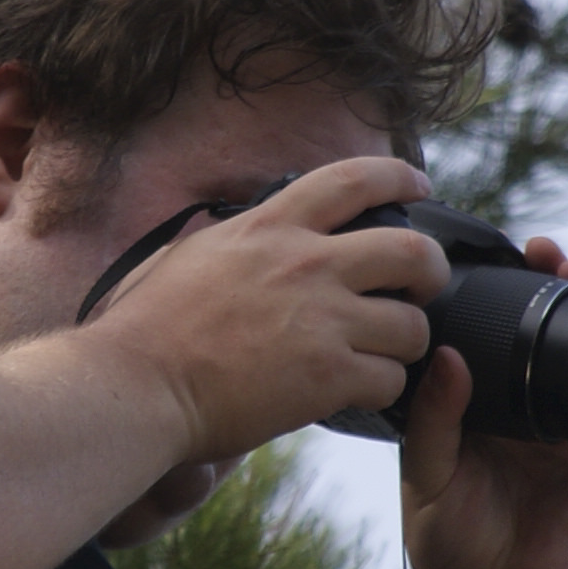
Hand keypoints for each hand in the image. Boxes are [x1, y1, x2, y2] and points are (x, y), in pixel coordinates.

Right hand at [78, 156, 448, 462]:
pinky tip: (358, 392)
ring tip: (382, 354)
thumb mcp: (195, 254)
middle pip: (411, 250)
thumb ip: (240, 239)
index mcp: (271, 227)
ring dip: (405, 343)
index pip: (354, 180)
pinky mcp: (328, 375)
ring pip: (412, 325)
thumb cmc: (148, 327)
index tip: (419, 184)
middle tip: (422, 287)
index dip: (399, 176)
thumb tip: (256, 229)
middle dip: (430, 271)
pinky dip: (382, 388)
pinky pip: (391, 379)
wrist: (138, 383)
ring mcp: (322, 319)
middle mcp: (307, 264)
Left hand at [399, 236, 567, 568]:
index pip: (487, 334)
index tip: (493, 255)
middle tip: (544, 250)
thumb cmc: (451, 546)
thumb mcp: (427, 477)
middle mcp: (523, 406)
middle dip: (548, 284)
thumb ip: (434, 420)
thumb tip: (449, 357)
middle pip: (541, 330)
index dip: (494, 293)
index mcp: (475, 406)